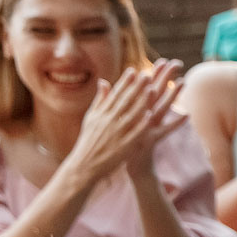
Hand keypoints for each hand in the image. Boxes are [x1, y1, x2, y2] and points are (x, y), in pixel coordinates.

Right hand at [68, 62, 182, 186]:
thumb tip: (104, 82)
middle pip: (124, 102)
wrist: (83, 166)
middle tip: (147, 74)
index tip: (133, 70)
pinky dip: (140, 124)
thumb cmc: (88, 140)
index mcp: (100, 114)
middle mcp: (107, 121)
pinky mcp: (122, 146)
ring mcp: (115, 133)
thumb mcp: (91, 118)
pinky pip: (133, 133)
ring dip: (141, 102)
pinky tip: (150, 115)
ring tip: (152, 90)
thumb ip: (100, 100)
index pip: (114, 95)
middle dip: (135, 88)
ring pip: (130, 115)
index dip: (124, 82)